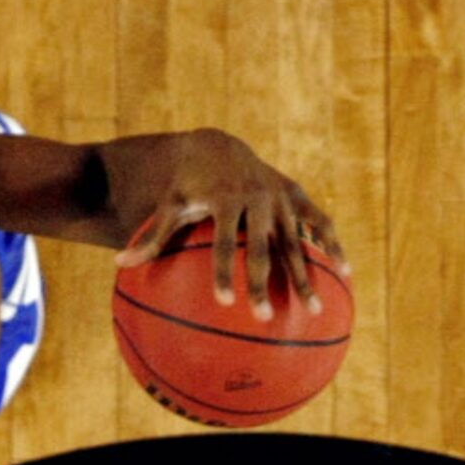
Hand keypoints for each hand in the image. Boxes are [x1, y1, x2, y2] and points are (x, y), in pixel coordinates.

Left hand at [113, 129, 345, 316]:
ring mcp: (281, 198)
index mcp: (225, 200)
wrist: (219, 146)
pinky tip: (345, 274)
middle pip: (262, 248)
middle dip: (264, 283)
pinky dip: (332, 245)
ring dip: (305, 276)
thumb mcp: (168, 205)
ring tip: (313, 311)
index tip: (225, 303)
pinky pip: (319, 222)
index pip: (224, 244)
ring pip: (295, 241)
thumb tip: (119, 264)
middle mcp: (257, 198)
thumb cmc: (188, 184)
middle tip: (265, 318)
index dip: (224, 273)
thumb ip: (151, 237)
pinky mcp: (296, 196)